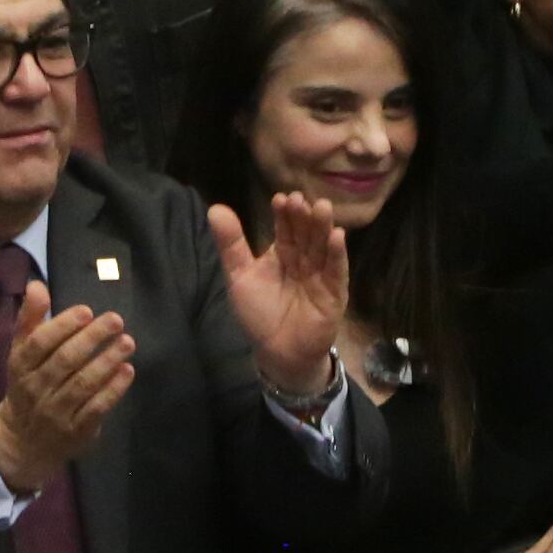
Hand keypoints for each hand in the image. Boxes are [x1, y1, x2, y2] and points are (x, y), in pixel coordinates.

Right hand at [0, 291, 137, 491]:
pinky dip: (113, 390)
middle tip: (116, 320)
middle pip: (65, 361)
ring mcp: (55, 412)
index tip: (86, 311)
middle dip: (92, 339)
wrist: (22, 442)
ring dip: (107, 361)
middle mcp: (36, 389)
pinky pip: (96, 408)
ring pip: (82, 384)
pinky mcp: (75, 431)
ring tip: (127, 342)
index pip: (40, 343)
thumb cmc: (27, 386)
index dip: (63, 326)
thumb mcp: (21, 353)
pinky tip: (127, 371)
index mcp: (21, 366)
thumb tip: (37, 285)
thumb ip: (30, 319)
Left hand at [211, 190, 352, 398]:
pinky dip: (338, 254)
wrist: (277, 353)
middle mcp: (304, 259)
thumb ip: (231, 244)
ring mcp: (321, 274)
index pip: (285, 228)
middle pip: (305, 233)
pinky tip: (338, 236)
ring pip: (322, 247)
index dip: (283, 214)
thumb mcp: (240, 277)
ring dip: (323, 228)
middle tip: (300, 199)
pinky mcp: (335, 292)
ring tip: (322, 207)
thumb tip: (214, 208)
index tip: (280, 199)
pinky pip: (337, 271)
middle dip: (304, 217)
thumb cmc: (260, 314)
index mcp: (283, 253)